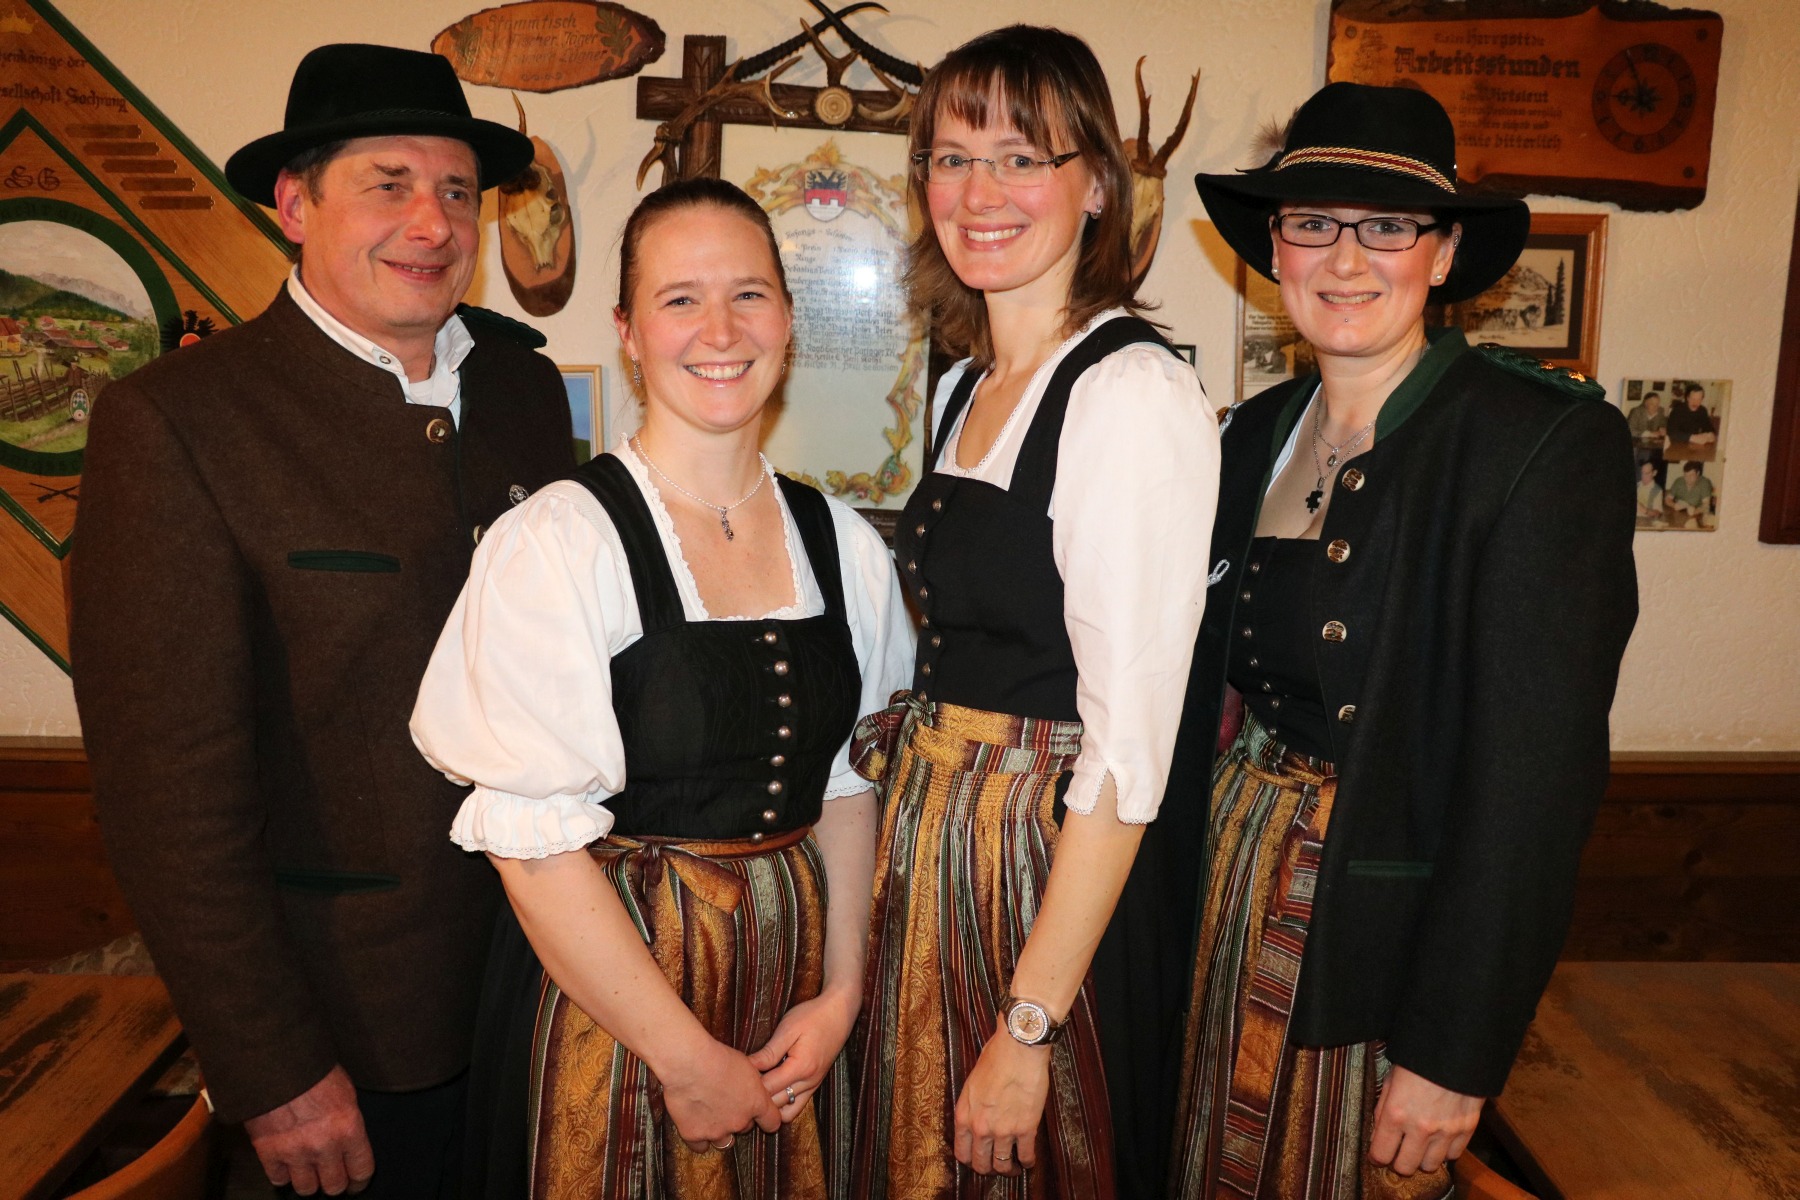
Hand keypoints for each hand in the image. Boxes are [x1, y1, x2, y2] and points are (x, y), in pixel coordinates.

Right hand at [243, 1065, 373, 1195]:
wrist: (276, 1063)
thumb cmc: (314, 1070)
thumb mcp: (346, 1092)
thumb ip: (348, 1122)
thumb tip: (350, 1140)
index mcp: (349, 1129)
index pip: (362, 1171)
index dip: (359, 1181)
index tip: (356, 1182)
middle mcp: (324, 1146)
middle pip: (334, 1186)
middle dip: (335, 1183)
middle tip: (332, 1176)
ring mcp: (295, 1152)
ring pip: (306, 1189)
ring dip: (309, 1182)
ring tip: (309, 1172)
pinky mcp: (269, 1153)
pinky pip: (278, 1179)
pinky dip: (282, 1175)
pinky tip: (286, 1165)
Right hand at [657, 1035, 782, 1153]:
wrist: (688, 1063)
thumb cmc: (717, 1056)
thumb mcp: (746, 1063)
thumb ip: (752, 1082)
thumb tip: (753, 1086)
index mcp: (756, 1103)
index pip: (772, 1121)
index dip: (768, 1119)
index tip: (762, 1116)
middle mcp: (740, 1121)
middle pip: (744, 1128)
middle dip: (738, 1119)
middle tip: (726, 1104)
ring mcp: (717, 1131)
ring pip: (724, 1142)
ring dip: (720, 1132)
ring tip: (710, 1117)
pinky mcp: (694, 1135)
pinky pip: (700, 1146)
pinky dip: (699, 1138)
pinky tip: (695, 1126)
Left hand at [749, 983, 858, 1122]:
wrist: (839, 1012)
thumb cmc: (812, 1016)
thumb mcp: (788, 1029)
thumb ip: (769, 1052)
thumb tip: (749, 1068)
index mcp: (800, 1068)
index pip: (768, 1089)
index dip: (749, 1086)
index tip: (736, 1078)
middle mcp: (809, 1082)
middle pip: (776, 1105)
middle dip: (757, 1099)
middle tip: (741, 1087)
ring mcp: (813, 1085)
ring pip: (787, 1112)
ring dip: (771, 1105)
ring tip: (756, 1090)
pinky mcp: (815, 1084)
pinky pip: (797, 1105)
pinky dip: (782, 1103)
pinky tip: (771, 1090)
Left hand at [953, 1018, 1050, 1175]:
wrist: (1018, 1048)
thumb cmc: (996, 1056)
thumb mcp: (972, 1082)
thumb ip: (973, 1105)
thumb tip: (979, 1114)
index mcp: (964, 1114)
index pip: (961, 1152)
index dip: (970, 1159)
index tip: (978, 1158)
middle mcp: (980, 1127)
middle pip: (981, 1164)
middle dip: (988, 1168)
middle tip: (995, 1165)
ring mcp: (1003, 1130)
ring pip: (1002, 1165)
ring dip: (1008, 1169)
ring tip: (1013, 1167)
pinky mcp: (1026, 1129)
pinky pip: (1026, 1155)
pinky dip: (1027, 1161)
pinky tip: (1028, 1160)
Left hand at [1368, 1064, 1484, 1175]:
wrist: (1456, 1049)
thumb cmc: (1418, 1061)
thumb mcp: (1391, 1079)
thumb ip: (1382, 1109)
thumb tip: (1378, 1134)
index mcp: (1396, 1113)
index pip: (1381, 1154)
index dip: (1377, 1156)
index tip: (1379, 1154)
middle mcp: (1420, 1128)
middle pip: (1405, 1167)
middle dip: (1399, 1162)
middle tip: (1400, 1151)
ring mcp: (1445, 1132)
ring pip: (1430, 1166)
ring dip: (1423, 1158)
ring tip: (1421, 1145)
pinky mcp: (1466, 1130)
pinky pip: (1453, 1156)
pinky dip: (1445, 1151)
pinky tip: (1440, 1139)